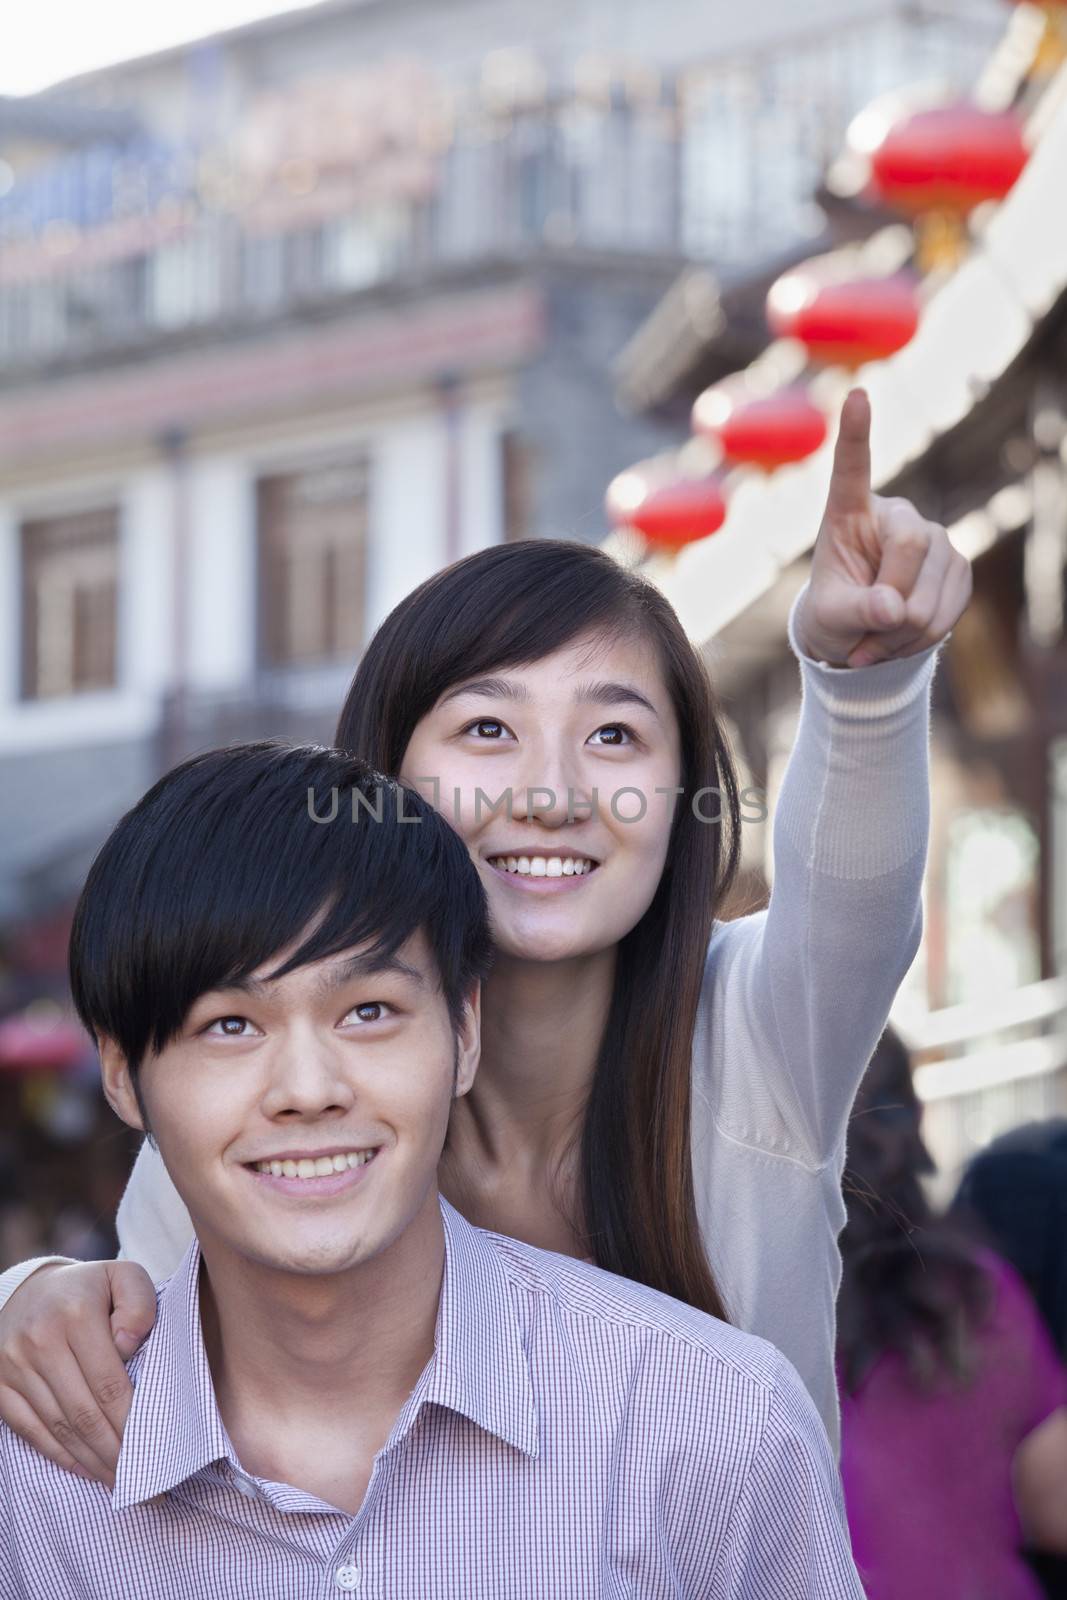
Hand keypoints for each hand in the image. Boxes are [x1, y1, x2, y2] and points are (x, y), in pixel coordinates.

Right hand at [0, 1258, 156, 1484]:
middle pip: (83, 1413)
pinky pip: (29, 1430)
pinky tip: (86, 1469)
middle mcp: (40, 1341)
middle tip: (144, 1482)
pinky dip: (59, 1455)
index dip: (132, 1422)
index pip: (109, 1383)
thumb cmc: (90, 1289)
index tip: (157, 1450)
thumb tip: (128, 1345)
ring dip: (91, 1461)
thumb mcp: (123, 1277)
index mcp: (76, 1313)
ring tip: (120, 1482)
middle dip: (115, 1453)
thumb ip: (138, 1304)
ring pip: (58, 1427)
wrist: (30, 1290)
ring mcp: (13, 1365)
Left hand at [794, 388, 971, 667]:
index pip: (851, 470)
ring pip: (930, 590)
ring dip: (901, 632)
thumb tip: (892, 609)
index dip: (856, 434)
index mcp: (849, 513)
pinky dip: (922, 637)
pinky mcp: (958, 566)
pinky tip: (900, 638)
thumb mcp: (829, 619)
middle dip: (888, 601)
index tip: (856, 395)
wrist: (861, 634)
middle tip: (863, 631)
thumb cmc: (833, 615)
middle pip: (910, 547)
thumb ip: (854, 611)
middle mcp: (895, 515)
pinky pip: (949, 609)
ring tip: (874, 639)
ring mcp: (933, 538)